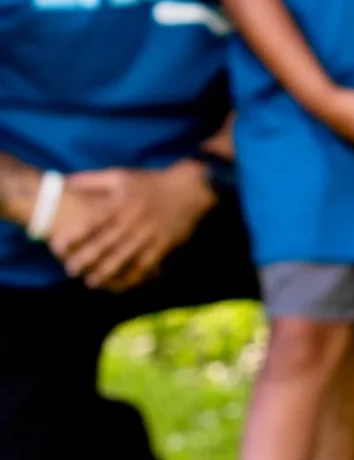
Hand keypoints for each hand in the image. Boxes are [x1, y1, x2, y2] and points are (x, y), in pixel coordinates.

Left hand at [50, 161, 215, 291]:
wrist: (189, 189)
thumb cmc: (150, 182)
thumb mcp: (120, 175)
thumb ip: (92, 180)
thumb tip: (64, 183)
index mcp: (119, 203)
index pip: (90, 222)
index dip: (72, 236)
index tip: (58, 247)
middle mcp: (132, 220)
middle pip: (104, 244)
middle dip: (86, 259)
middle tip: (70, 270)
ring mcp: (149, 234)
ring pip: (124, 257)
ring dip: (106, 272)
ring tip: (92, 282)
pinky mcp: (163, 245)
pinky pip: (146, 264)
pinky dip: (133, 276)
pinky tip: (123, 285)